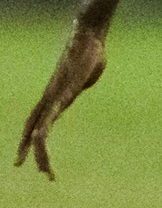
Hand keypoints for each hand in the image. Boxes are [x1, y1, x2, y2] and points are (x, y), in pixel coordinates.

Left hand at [16, 29, 106, 179]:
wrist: (87, 35)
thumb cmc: (90, 52)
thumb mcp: (86, 76)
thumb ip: (80, 85)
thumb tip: (82, 84)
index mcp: (55, 97)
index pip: (36, 123)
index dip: (28, 141)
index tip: (25, 159)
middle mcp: (49, 98)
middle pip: (32, 130)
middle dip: (29, 152)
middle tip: (34, 171)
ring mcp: (54, 96)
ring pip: (39, 129)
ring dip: (40, 151)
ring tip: (44, 171)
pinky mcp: (62, 92)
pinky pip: (50, 116)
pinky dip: (43, 131)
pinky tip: (38, 142)